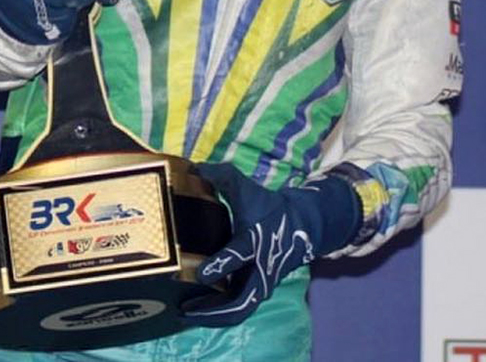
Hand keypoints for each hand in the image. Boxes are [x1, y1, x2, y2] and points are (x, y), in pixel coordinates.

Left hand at [181, 162, 359, 326]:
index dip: (220, 265)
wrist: (300, 225)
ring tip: (184, 314)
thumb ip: (221, 176)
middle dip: (214, 310)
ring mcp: (260, 283)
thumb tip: (194, 168)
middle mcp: (259, 269)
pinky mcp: (257, 290)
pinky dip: (219, 313)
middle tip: (185, 309)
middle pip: (241, 301)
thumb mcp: (246, 188)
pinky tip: (197, 311)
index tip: (200, 273)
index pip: (238, 255)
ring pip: (239, 310)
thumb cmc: (267, 206)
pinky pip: (238, 308)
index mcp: (255, 241)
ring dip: (213, 316)